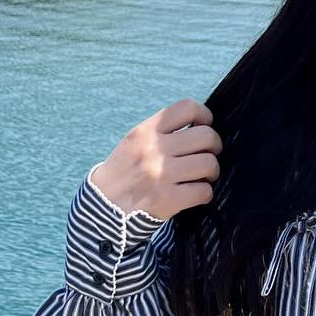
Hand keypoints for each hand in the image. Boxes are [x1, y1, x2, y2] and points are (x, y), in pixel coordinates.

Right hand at [91, 99, 221, 220]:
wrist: (102, 208)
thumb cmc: (124, 172)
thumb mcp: (134, 142)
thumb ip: (162, 131)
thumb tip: (201, 124)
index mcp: (145, 131)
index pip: (187, 108)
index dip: (204, 115)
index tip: (203, 126)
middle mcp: (154, 150)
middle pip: (206, 136)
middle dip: (213, 146)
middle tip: (206, 155)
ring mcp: (162, 175)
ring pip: (209, 163)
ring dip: (211, 171)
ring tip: (202, 176)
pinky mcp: (168, 199)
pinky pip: (204, 191)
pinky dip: (204, 193)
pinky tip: (194, 193)